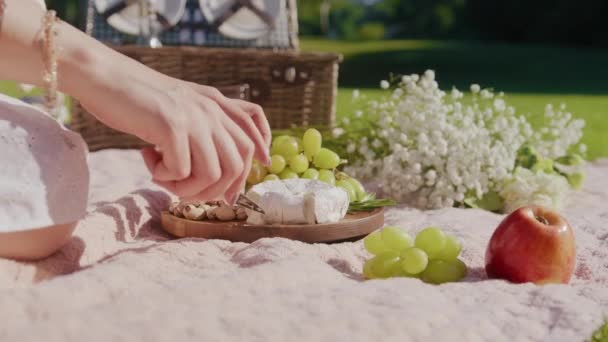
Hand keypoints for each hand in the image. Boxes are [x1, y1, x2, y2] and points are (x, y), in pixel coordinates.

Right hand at [78, 75, 270, 203]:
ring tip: (163, 176)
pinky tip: (147, 158)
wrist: (103, 75)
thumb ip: (202, 125)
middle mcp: (211, 110)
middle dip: (213, 191)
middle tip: (184, 191)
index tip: (237, 188)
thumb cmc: (137, 98)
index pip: (251, 135)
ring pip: (212, 175)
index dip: (252, 164)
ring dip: (186, 188)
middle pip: (237, 165)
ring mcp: (194, 117)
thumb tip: (217, 173)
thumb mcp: (180, 104)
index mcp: (215, 103)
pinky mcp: (172, 126)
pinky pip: (181, 171)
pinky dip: (163, 176)